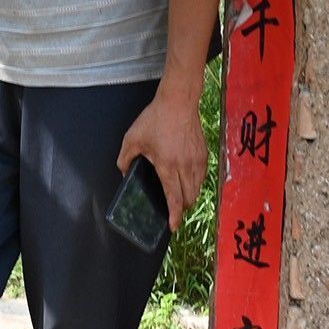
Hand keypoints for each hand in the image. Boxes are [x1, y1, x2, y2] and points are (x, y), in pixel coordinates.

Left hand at [119, 89, 209, 224]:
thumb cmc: (155, 119)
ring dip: (189, 196)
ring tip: (180, 196)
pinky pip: (202, 176)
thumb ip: (125, 159)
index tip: (174, 226)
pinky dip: (196, 183)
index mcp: (167, 165)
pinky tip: (187, 180)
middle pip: (189, 198)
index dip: (175, 215)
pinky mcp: (204, 154)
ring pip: (197, 189)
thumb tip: (123, 173)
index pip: (174, 198)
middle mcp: (185, 166)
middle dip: (182, 207)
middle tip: (173, 209)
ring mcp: (197, 160)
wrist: (178, 101)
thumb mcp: (132, 138)